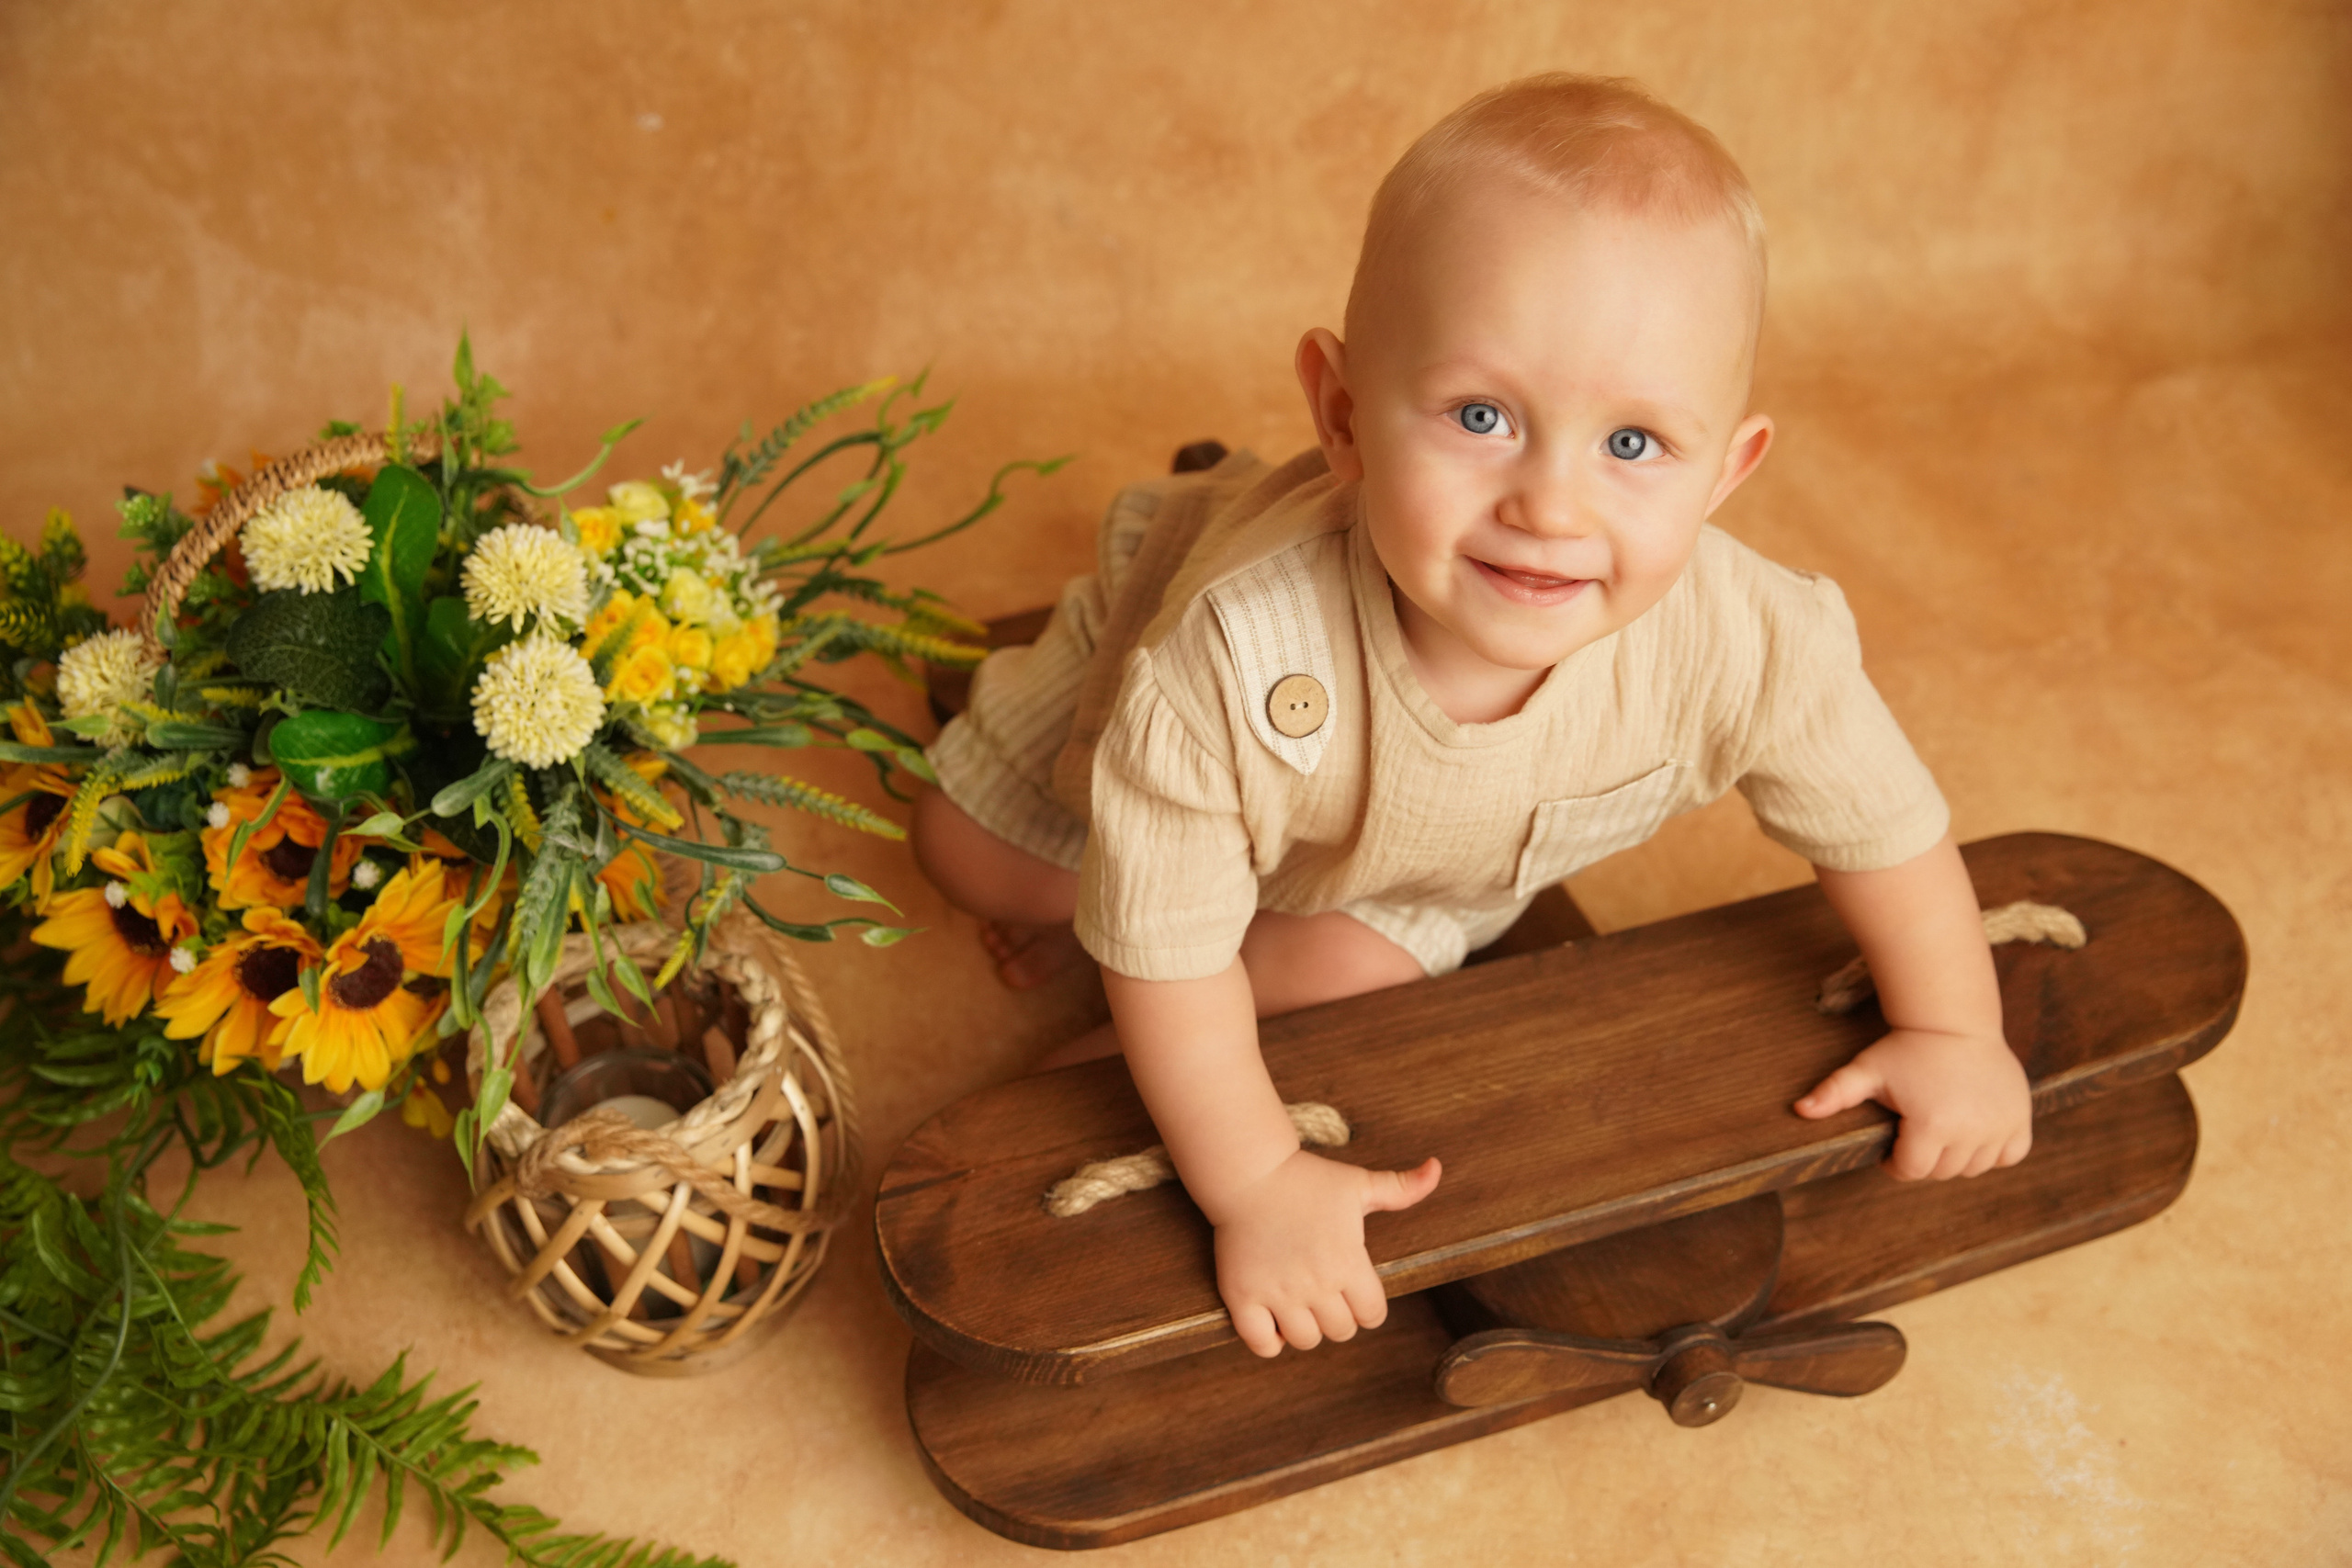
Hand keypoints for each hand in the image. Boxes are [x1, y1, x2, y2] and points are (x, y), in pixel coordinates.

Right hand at [1209, 1147, 1440, 1356]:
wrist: (1249, 1172)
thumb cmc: (1307, 1179)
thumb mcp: (1359, 1183)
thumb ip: (1401, 1188)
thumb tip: (1436, 1168)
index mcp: (1348, 1263)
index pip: (1373, 1316)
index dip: (1367, 1307)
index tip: (1353, 1291)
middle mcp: (1316, 1283)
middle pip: (1341, 1331)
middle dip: (1337, 1317)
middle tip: (1324, 1292)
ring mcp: (1277, 1293)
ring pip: (1305, 1340)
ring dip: (1305, 1329)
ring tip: (1298, 1304)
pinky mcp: (1242, 1296)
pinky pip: (1262, 1343)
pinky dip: (1269, 1341)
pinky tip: (1271, 1321)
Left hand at [1795, 1028, 2031, 1179]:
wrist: (1956, 1020)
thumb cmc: (1907, 1048)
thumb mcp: (1868, 1070)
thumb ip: (1835, 1092)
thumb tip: (1799, 1110)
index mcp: (1932, 1125)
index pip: (1911, 1171)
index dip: (1896, 1160)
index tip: (1892, 1143)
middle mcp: (1970, 1131)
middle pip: (1941, 1172)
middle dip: (1924, 1157)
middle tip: (1915, 1129)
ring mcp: (1999, 1126)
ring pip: (1974, 1168)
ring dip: (1956, 1156)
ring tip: (1941, 1126)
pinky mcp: (2020, 1119)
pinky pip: (2008, 1156)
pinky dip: (1993, 1152)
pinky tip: (1974, 1130)